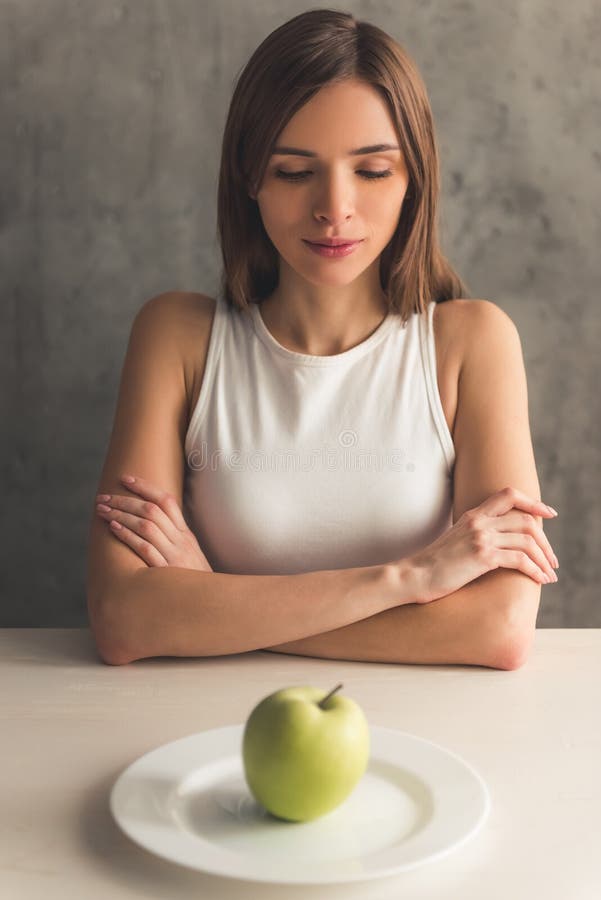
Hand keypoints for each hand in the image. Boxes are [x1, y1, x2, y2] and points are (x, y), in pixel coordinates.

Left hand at [95, 474, 213, 570]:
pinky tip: (113, 528)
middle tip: (103, 497)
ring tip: (103, 511)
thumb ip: (173, 539)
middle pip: (151, 510)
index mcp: (186, 534)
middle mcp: (181, 540)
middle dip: (124, 500)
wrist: (209, 602)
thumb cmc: (193, 580)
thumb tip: (149, 523)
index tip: (125, 479)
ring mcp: (174, 555)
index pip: (166, 501)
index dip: (145, 487)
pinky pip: (145, 548)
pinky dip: (128, 536)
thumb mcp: (189, 555)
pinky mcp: (166, 571)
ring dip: (121, 515)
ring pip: (146, 526)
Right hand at [406, 487, 558, 604]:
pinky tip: (540, 580)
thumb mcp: (455, 541)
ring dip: (544, 559)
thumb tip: (496, 544)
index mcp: (473, 515)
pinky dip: (535, 570)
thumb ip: (474, 535)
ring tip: (550, 574)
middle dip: (545, 542)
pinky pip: (520, 560)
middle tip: (552, 559)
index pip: (509, 495)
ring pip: (528, 541)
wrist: (413, 576)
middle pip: (527, 520)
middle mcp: (479, 522)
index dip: (533, 502)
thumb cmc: (433, 565)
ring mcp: (481, 538)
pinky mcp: (482, 557)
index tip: (548, 514)